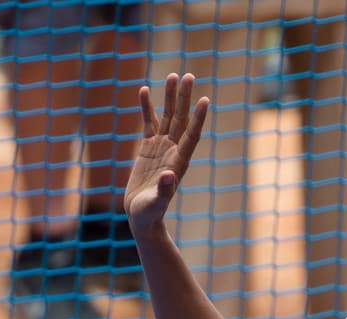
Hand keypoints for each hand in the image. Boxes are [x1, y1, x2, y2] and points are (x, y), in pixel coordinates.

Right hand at [123, 73, 210, 236]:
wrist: (142, 215)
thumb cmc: (150, 212)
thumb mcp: (156, 204)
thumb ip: (164, 191)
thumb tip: (169, 176)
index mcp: (179, 162)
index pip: (191, 135)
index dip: (198, 119)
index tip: (204, 100)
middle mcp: (173, 150)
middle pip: (181, 119)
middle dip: (184, 98)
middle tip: (188, 76)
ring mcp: (161, 147)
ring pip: (167, 117)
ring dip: (170, 97)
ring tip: (172, 76)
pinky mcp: (148, 148)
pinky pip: (148, 123)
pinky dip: (147, 107)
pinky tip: (144, 91)